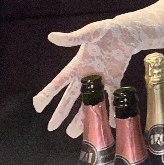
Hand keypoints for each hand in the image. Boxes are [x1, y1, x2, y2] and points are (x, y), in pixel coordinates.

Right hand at [32, 19, 131, 136]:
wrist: (126, 32)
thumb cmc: (106, 30)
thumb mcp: (89, 33)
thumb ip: (72, 38)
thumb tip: (52, 36)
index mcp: (77, 65)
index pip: (59, 83)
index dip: (47, 95)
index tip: (37, 107)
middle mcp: (86, 76)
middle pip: (70, 98)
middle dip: (61, 113)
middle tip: (51, 127)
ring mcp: (100, 80)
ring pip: (88, 103)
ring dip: (81, 118)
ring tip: (73, 134)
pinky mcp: (114, 81)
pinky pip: (111, 99)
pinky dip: (111, 110)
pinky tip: (109, 123)